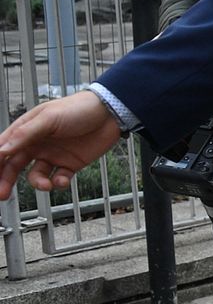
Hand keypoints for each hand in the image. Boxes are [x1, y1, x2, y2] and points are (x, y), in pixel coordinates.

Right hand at [0, 92, 123, 198]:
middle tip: (2, 194)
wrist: (111, 113)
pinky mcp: (69, 164)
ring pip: (35, 176)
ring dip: (37, 183)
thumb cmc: (78, 108)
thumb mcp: (49, 118)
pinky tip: (62, 180)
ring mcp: (52, 155)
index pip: (2, 149)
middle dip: (5, 181)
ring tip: (45, 185)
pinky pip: (58, 178)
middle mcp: (36, 144)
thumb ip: (25, 134)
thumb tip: (2, 149)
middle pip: (13, 166)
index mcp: (26, 130)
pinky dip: (58, 183)